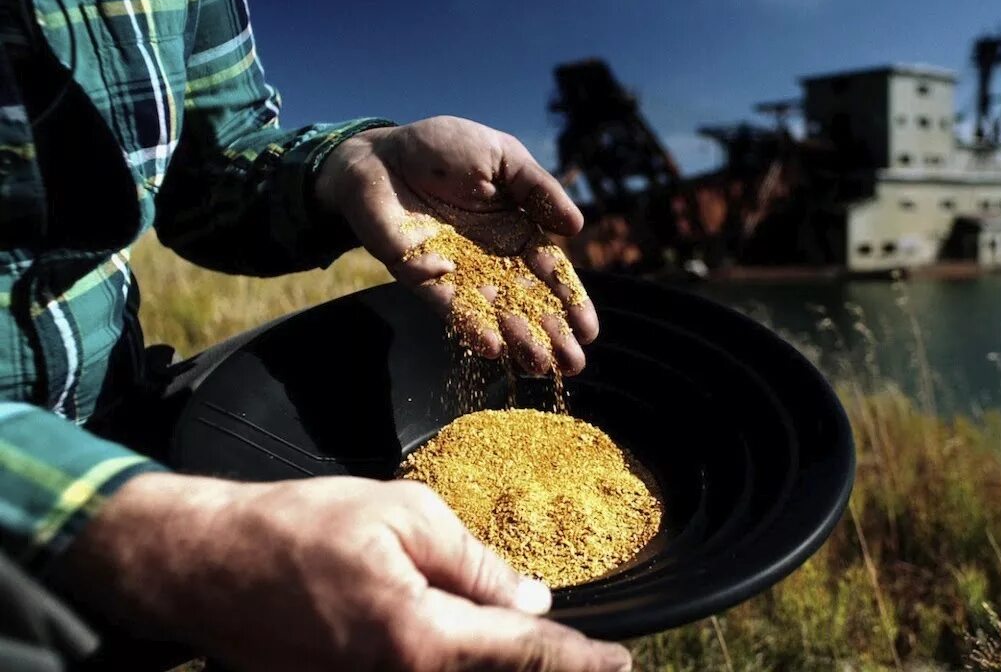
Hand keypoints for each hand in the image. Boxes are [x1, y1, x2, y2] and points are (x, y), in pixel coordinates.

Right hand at [50, 473, 630, 671]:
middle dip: (541, 664)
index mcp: (422, 638)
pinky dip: (449, 655)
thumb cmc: (303, 526)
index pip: (522, 653)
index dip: (579, 660)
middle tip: (590, 658)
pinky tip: (465, 633)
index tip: (621, 662)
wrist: (207, 565)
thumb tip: (530, 597)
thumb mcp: (404, 516)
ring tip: (531, 640)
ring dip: (493, 657)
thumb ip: (474, 563)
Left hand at [316, 117, 598, 374]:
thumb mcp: (503, 158)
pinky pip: (450, 307)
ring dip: (517, 340)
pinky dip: (471, 327)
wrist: (380, 153)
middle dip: (550, 333)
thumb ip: (538, 189)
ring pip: (494, 312)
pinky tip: (493, 348)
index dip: (569, 301)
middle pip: (527, 302)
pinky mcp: (421, 277)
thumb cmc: (442, 149)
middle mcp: (491, 257)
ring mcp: (457, 271)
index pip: (549, 273)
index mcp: (516, 230)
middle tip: (573, 364)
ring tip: (539, 366)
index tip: (589, 329)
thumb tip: (576, 228)